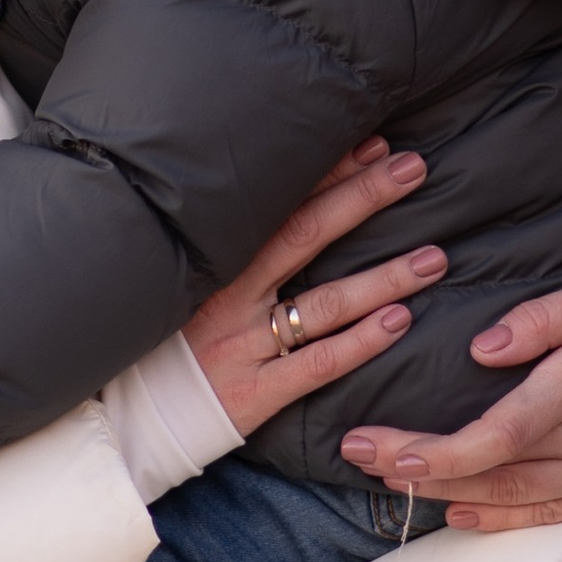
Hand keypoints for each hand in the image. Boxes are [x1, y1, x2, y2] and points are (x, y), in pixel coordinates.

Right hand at [186, 141, 445, 440]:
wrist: (128, 417)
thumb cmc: (162, 344)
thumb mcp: (184, 285)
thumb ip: (231, 252)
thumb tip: (288, 206)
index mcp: (215, 263)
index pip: (280, 205)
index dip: (328, 173)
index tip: (372, 144)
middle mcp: (231, 297)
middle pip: (306, 236)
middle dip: (362, 198)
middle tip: (413, 170)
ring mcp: (245, 345)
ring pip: (324, 303)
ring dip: (383, 277)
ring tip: (433, 258)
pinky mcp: (256, 392)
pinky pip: (317, 364)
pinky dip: (361, 342)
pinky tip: (399, 322)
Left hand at [340, 274, 561, 530]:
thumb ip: (542, 318)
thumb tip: (479, 349)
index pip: (499, 432)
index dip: (435, 449)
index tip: (379, 445)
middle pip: (492, 470)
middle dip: (417, 466)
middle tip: (355, 454)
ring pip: (514, 501)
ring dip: (445, 493)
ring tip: (388, 478)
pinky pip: (551, 520)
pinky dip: (499, 522)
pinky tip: (455, 513)